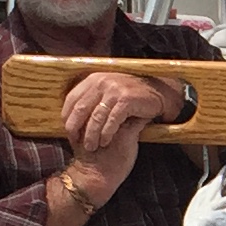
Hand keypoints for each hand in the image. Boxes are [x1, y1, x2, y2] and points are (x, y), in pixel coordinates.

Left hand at [61, 68, 182, 150]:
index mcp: (93, 79)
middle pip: (80, 109)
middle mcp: (102, 82)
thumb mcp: (108, 90)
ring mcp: (114, 90)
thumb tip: (73, 114)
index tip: (68, 132)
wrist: (158, 91)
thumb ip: (92, 98)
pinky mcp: (126, 100)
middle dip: (75, 128)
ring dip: (91, 134)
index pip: (71, 99)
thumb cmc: (131, 95)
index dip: (67, 117)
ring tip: (91, 146)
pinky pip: (112, 120)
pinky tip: (105, 141)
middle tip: (75, 142)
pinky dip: (107, 133)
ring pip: (96, 117)